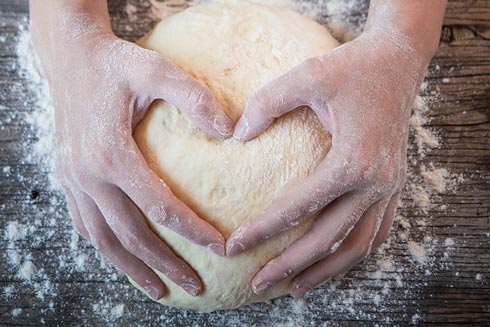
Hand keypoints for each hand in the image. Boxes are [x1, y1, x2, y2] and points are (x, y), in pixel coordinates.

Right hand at [31, 4, 232, 299]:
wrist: (70, 57)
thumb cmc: (117, 64)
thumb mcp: (156, 70)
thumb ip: (194, 98)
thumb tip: (231, 130)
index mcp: (110, 154)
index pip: (159, 206)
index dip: (192, 230)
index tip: (222, 248)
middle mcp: (86, 174)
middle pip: (131, 234)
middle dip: (165, 264)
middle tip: (196, 286)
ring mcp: (72, 179)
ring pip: (103, 239)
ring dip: (132, 268)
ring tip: (159, 290)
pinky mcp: (67, 177)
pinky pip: (85, 224)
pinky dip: (107, 247)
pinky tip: (125, 257)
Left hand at [226, 29, 430, 296]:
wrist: (399, 63)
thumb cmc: (352, 68)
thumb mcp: (306, 75)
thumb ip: (267, 103)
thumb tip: (235, 136)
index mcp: (354, 161)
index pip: (299, 207)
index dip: (263, 229)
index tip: (233, 247)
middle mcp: (376, 183)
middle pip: (328, 240)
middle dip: (290, 265)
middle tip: (256, 283)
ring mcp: (389, 189)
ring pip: (357, 247)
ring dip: (325, 272)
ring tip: (293, 289)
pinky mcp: (393, 187)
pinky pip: (375, 233)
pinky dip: (352, 255)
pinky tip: (330, 264)